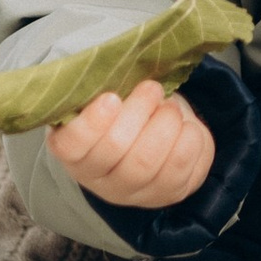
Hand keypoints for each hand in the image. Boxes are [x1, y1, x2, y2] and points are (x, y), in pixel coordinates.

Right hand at [48, 79, 214, 208]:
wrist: (155, 132)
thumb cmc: (126, 110)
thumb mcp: (110, 95)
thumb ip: (106, 86)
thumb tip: (120, 66)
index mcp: (74, 152)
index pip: (71, 145)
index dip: (92, 123)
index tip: (112, 98)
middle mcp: (99, 180)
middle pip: (115, 149)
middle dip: (139, 112)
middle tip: (152, 88)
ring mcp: (134, 193)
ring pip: (147, 164)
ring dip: (165, 125)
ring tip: (170, 107)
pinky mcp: (168, 194)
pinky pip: (181, 172)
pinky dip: (189, 141)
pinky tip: (187, 127)